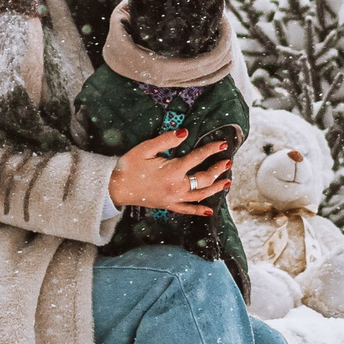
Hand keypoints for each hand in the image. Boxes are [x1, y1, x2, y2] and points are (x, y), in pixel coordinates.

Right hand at [108, 131, 228, 215]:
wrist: (116, 188)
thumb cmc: (129, 166)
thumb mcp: (145, 148)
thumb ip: (166, 140)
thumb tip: (184, 133)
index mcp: (173, 171)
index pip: (197, 158)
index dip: (211, 149)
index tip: (223, 144)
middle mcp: (177, 187)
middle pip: (204, 178)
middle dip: (218, 169)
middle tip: (228, 161)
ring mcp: (174, 198)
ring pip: (200, 195)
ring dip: (215, 188)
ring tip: (227, 181)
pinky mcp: (168, 206)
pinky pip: (187, 210)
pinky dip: (199, 211)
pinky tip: (210, 211)